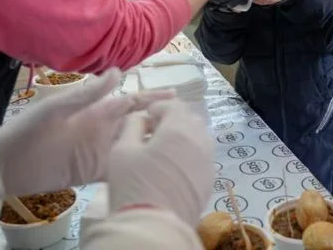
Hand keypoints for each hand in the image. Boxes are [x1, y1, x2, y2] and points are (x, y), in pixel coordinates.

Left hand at [0, 69, 173, 195]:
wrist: (6, 163)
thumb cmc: (29, 129)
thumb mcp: (58, 107)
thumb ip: (88, 93)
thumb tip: (120, 71)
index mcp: (97, 111)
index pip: (132, 102)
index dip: (153, 99)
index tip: (176, 97)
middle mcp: (104, 130)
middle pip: (140, 124)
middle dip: (161, 121)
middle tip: (187, 123)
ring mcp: (101, 152)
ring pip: (135, 147)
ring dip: (154, 145)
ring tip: (179, 146)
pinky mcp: (94, 173)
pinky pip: (121, 170)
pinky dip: (138, 169)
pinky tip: (155, 172)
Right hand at [108, 100, 213, 224]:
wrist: (155, 226)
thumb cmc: (135, 184)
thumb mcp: (122, 150)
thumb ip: (132, 126)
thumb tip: (140, 118)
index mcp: (179, 127)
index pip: (173, 105)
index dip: (157, 108)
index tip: (144, 119)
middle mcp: (200, 139)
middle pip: (189, 120)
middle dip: (171, 121)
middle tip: (152, 134)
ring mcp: (208, 160)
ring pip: (198, 138)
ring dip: (182, 138)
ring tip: (162, 152)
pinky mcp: (210, 179)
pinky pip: (201, 158)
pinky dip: (189, 156)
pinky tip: (173, 169)